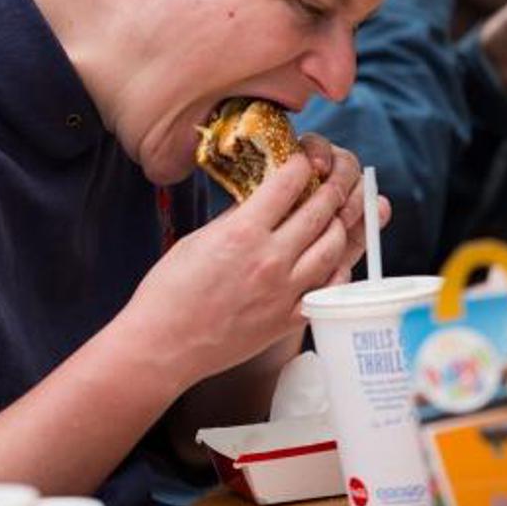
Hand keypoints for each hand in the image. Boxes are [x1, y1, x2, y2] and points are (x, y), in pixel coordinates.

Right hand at [128, 142, 386, 384]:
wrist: (165, 344)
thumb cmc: (169, 292)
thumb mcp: (198, 240)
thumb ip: (235, 217)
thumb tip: (260, 199)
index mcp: (242, 232)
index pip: (289, 182)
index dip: (300, 164)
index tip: (302, 161)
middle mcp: (271, 258)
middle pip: (321, 209)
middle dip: (332, 184)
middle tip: (333, 177)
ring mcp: (285, 291)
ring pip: (334, 245)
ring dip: (341, 222)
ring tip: (339, 211)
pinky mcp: (290, 318)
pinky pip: (332, 287)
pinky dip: (340, 266)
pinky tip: (338, 256)